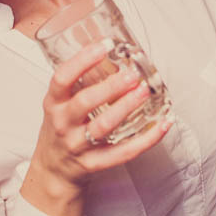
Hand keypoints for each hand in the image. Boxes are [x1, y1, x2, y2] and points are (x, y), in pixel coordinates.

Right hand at [22, 40, 172, 215]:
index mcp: (54, 103)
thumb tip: (111, 49)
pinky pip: (123, 152)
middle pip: (85, 102)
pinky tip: (163, 125)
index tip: (105, 45)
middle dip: (111, 87)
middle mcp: (63, 123)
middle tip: (132, 74)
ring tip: (144, 92)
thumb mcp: (60, 103)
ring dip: (126, 108)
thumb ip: (79, 81)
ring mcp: (78, 145)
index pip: (62, 78)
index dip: (82, 60)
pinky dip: (146, 139)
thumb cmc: (61, 127)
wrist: (53, 169)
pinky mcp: (94, 163)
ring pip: (103, 127)